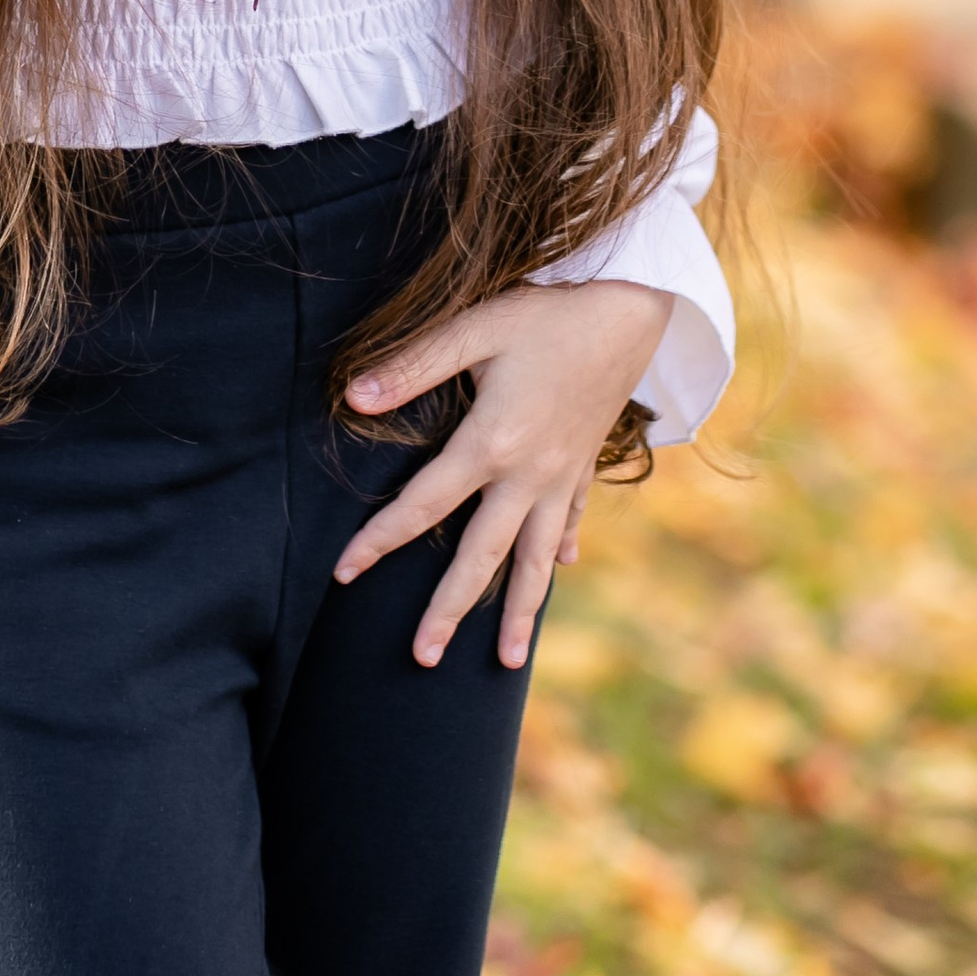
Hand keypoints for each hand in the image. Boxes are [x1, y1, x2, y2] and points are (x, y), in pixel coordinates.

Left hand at [332, 277, 672, 670]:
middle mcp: (527, 476)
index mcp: (492, 444)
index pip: (423, 505)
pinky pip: (567, 522)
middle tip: (421, 659)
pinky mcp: (583, 467)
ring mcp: (560, 478)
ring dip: (517, 613)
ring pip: (534, 561)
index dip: (380, 540)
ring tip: (505, 663)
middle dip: (449, 610)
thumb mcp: (475, 329)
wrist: (631, 313)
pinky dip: (559, 551)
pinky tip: (559, 571)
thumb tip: (352, 396)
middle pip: (481, 556)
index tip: (345, 574)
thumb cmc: (547, 315)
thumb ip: (413, 366)